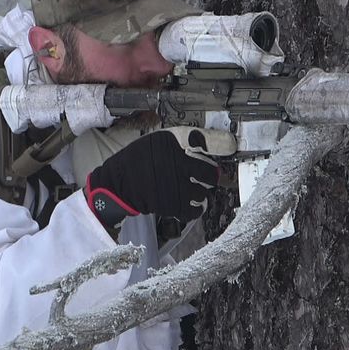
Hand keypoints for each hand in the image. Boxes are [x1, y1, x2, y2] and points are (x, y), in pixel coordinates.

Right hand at [85, 128, 235, 229]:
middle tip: (206, 176)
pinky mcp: (172, 205)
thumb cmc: (140, 160)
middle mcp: (176, 163)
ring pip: (203, 192)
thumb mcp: (160, 141)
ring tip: (191, 189)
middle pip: (210, 172)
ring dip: (200, 192)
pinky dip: (195, 209)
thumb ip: (183, 140)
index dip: (219, 143)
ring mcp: (175, 185)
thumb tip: (208, 141)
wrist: (118, 183)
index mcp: (171, 143)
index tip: (229, 145)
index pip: (202, 139)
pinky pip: (194, 210)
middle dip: (211, 175)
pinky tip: (190, 203)